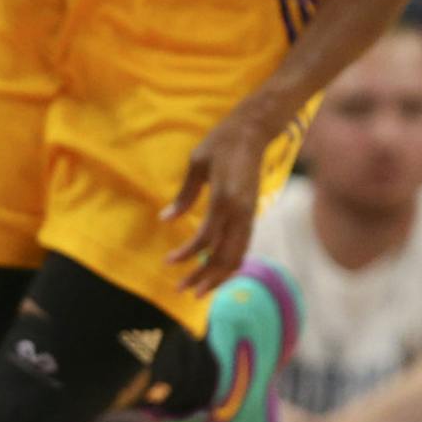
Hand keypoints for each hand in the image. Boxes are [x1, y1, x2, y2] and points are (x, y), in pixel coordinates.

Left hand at [162, 109, 272, 293]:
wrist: (254, 131)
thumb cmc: (221, 143)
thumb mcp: (197, 163)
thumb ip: (184, 195)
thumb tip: (166, 220)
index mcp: (224, 198)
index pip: (206, 238)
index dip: (187, 255)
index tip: (169, 263)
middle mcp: (240, 211)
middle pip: (224, 256)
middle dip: (204, 277)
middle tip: (182, 290)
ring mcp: (250, 214)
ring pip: (237, 255)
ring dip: (219, 275)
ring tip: (200, 289)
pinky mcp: (253, 213)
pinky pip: (244, 246)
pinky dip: (230, 262)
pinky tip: (217, 270)